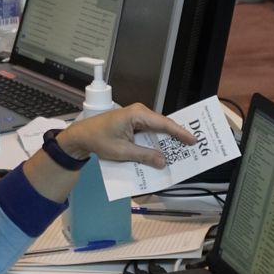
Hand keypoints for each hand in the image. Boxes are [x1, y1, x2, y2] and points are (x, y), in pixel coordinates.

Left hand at [57, 104, 193, 166]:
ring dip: (166, 140)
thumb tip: (162, 161)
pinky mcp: (134, 124)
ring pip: (157, 129)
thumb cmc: (98, 139)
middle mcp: (139, 112)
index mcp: (137, 114)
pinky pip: (149, 132)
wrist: (81, 136)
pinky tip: (162, 151)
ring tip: (180, 150)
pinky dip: (156, 141)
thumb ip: (144, 156)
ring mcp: (136, 117)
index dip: (180, 133)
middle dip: (176, 136)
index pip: (164, 123)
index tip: (193, 140)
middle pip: (163, 125)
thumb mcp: (122, 151)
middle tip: (191, 146)